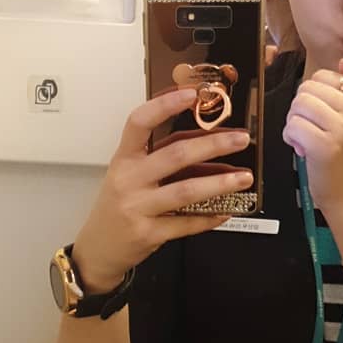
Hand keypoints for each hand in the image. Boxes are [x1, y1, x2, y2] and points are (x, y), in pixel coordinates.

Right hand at [72, 91, 252, 290]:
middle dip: (213, 144)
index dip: (164, 105)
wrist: (98, 248)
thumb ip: (158, 157)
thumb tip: (204, 142)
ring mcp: (138, 208)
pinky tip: (226, 211)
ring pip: (186, 190)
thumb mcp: (128, 175)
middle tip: (240, 139)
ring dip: (220, 183)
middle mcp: (129, 180)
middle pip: (175, 154)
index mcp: (124, 159)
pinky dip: (210, 217)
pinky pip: (187, 223)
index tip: (191, 94)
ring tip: (244, 177)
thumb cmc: (118, 206)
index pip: (139, 123)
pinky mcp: (149, 233)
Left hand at [282, 57, 342, 215]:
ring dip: (295, 123)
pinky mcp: (324, 146)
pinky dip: (291, 138)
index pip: (324, 75)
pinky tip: (303, 149)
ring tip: (309, 138)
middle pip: (307, 88)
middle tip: (314, 129)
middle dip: (302, 109)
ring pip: (298, 105)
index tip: (326, 115)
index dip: (315, 95)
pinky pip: (292, 125)